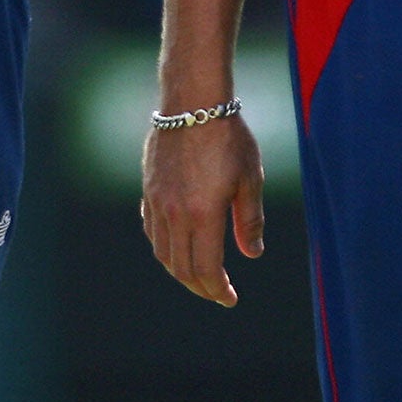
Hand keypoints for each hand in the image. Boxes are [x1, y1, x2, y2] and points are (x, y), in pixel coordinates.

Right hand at [140, 115, 265, 306]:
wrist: (192, 101)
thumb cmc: (227, 137)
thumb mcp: (250, 178)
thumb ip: (249, 220)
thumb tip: (252, 254)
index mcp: (203, 214)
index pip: (206, 270)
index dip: (218, 291)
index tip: (230, 299)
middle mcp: (175, 214)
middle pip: (182, 268)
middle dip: (201, 287)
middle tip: (218, 293)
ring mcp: (157, 202)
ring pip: (162, 253)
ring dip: (180, 271)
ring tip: (199, 275)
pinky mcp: (149, 189)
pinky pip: (151, 230)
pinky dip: (164, 247)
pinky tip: (178, 245)